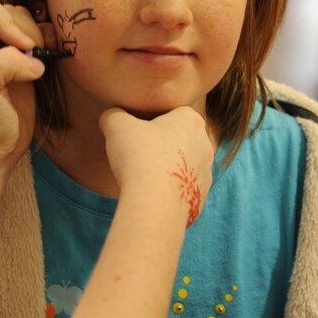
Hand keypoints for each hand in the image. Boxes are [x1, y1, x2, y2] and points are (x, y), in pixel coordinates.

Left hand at [0, 0, 46, 176]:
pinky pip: (41, 38)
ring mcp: (3, 51)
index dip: (7, 23)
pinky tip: (50, 57)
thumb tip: (34, 60)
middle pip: (11, 12)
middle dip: (26, 32)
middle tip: (31, 58)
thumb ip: (3, 63)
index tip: (20, 48)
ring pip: (28, 22)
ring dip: (39, 37)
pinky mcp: (23, 62)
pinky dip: (50, 43)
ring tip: (39, 60)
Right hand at [99, 106, 213, 227]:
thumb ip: (114, 115)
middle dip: (161, 145)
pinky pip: (182, 189)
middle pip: (179, 140)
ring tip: (143, 177)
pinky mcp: (201, 198)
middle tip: (138, 154)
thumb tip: (111, 117)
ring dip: (166, 169)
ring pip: (183, 166)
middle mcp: (205, 145)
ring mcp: (206, 173)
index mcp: (191, 120)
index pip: (172, 113)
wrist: (155, 204)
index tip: (137, 132)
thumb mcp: (116, 125)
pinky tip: (151, 194)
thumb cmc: (139, 156)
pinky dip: (168, 191)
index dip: (152, 121)